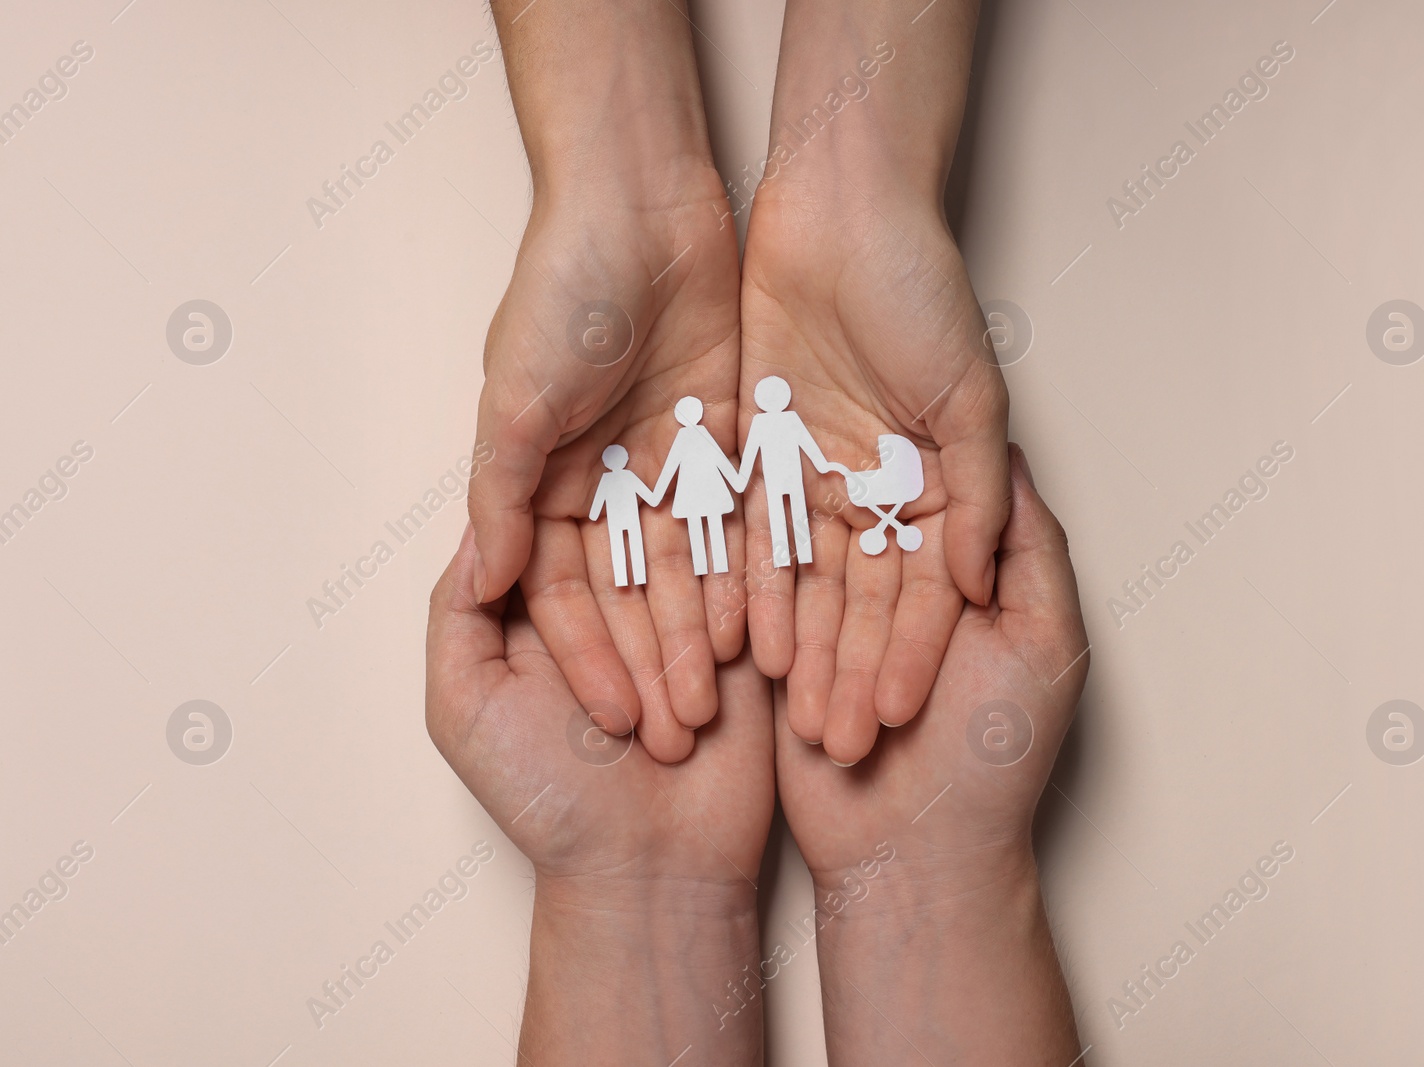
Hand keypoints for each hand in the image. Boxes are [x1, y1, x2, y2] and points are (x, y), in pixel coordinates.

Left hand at [426, 525, 773, 1061]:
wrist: (654, 868)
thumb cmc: (549, 800)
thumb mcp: (466, 707)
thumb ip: (455, 613)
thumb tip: (476, 524)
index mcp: (538, 608)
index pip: (546, 541)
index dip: (556, 562)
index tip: (570, 596)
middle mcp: (608, 596)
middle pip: (620, 543)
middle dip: (628, 610)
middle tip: (627, 692)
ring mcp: (677, 609)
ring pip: (683, 562)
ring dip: (681, 622)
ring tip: (679, 700)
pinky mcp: (738, 625)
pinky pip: (742, 583)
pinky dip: (737, 606)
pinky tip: (729, 648)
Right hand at [469, 0, 744, 761]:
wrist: (639, 206)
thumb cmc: (562, 296)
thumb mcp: (515, 401)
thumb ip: (504, 496)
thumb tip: (491, 582)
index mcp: (545, 481)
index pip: (566, 592)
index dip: (588, 659)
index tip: (612, 720)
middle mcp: (607, 482)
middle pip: (632, 593)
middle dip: (651, 664)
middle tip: (678, 737)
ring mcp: (669, 463)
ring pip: (690, 569)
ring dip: (700, 636)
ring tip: (720, 704)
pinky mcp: (726, 437)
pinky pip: (739, 520)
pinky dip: (746, 575)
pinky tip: (759, 632)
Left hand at [740, 166, 1008, 763]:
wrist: (845, 213)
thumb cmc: (923, 294)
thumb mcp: (971, 400)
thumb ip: (977, 498)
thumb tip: (978, 584)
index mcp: (939, 483)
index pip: (926, 589)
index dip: (911, 655)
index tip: (894, 718)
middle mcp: (879, 489)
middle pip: (865, 599)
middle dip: (852, 671)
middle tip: (837, 744)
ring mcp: (818, 475)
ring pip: (809, 581)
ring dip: (803, 649)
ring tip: (792, 716)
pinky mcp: (761, 452)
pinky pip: (753, 535)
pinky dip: (752, 590)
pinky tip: (747, 648)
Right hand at [775, 448, 1087, 1063]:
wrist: (916, 859)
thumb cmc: (995, 755)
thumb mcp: (1045, 640)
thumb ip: (1029, 548)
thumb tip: (1013, 453)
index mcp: (958, 575)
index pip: (926, 492)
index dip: (901, 435)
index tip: (872, 368)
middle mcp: (893, 587)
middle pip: (854, 509)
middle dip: (827, 462)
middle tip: (794, 387)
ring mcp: (834, 619)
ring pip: (803, 548)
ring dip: (780, 506)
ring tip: (757, 447)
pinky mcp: (784, 655)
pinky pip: (760, 599)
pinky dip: (741, 572)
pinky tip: (719, 517)